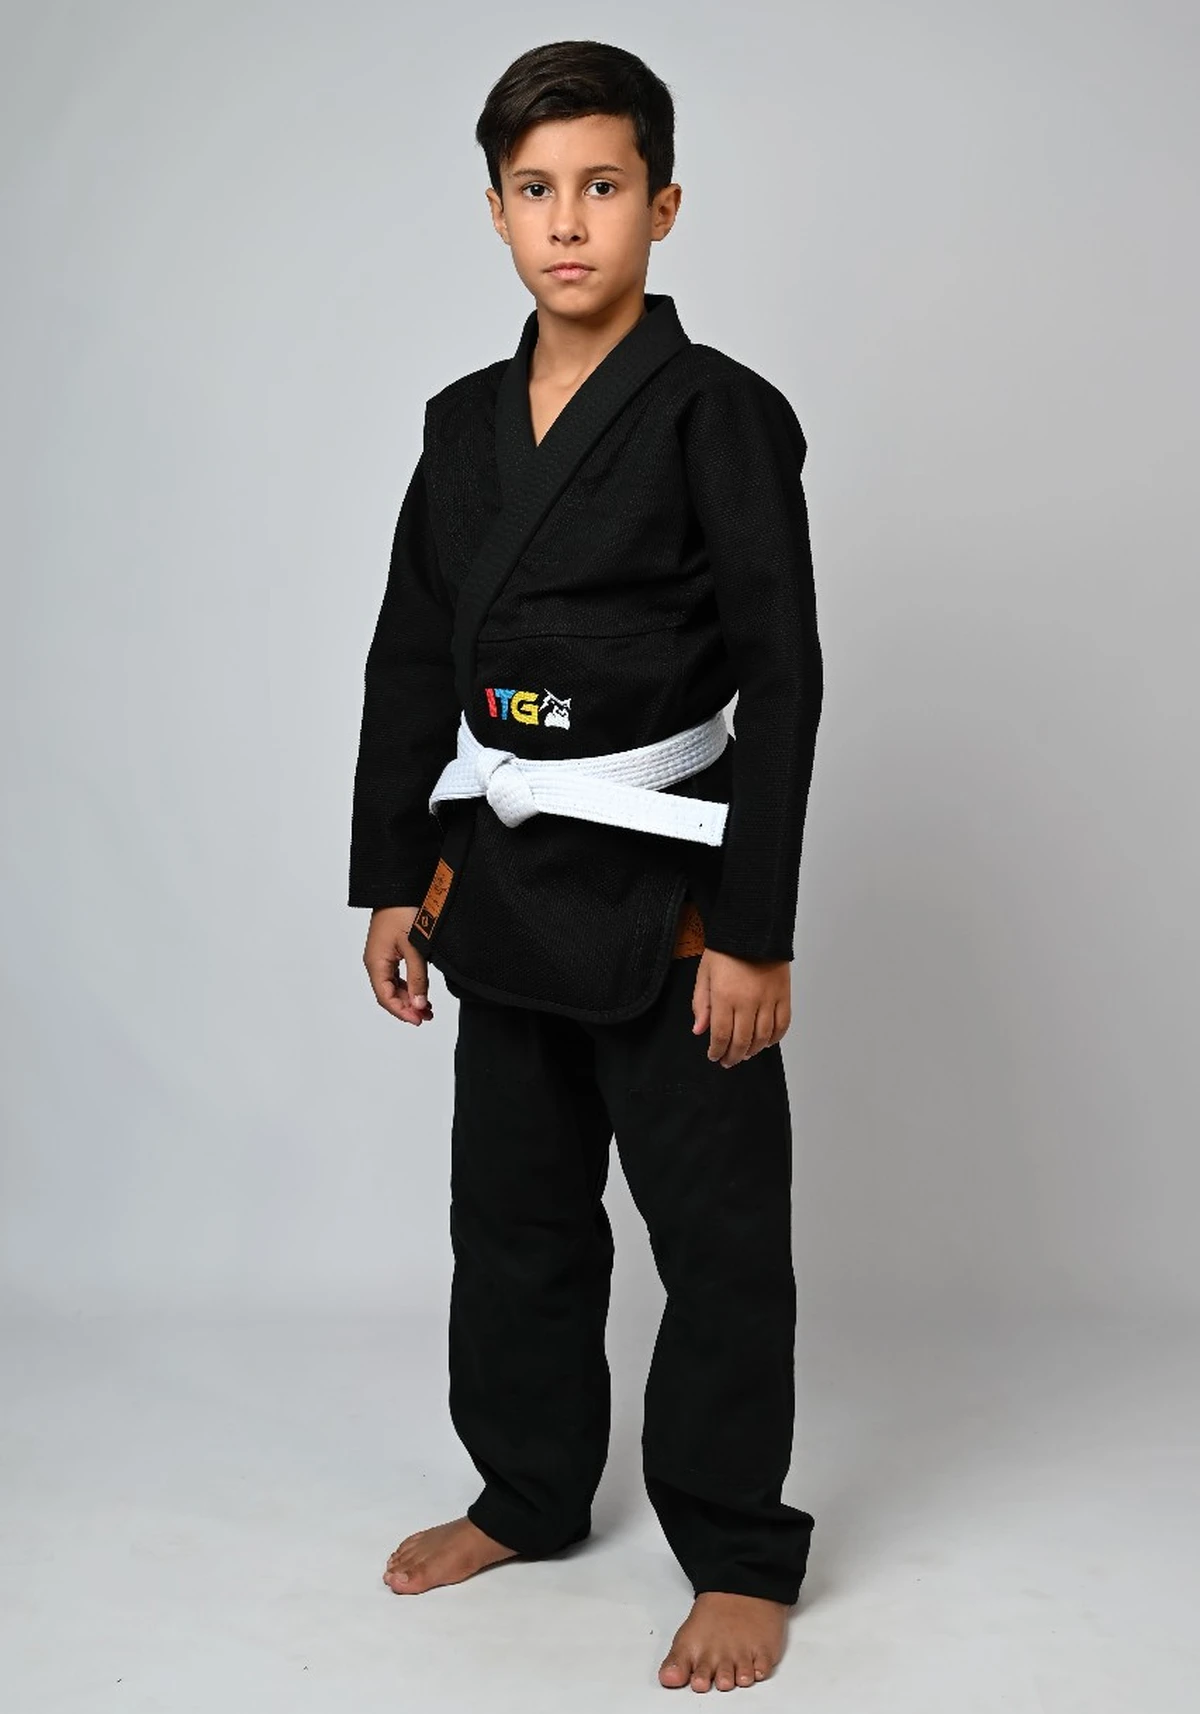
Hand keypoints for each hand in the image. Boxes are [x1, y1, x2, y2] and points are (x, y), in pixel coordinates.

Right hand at [363, 906, 434, 1024]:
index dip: (402, 1012)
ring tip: (428, 1009)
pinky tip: (421, 992)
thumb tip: (419, 1004)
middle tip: (427, 1017)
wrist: (399, 888)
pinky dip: (409, 986)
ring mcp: (382, 957)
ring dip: (409, 998)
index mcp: (376, 963)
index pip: (385, 997)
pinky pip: (396, 975)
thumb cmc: (403, 911)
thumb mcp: (414, 947)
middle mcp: (375, 962)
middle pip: (388, 994)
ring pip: (393, 986)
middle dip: (407, 1007)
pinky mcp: (390, 951)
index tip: (419, 1020)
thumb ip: (418, 978)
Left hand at [691, 947, 789, 1066]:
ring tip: (745, 1054)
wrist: (753, 929)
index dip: (717, 1051)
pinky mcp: (784, 995)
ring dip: (753, 1051)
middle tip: (728, 1061)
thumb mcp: (704, 975)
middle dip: (733, 1056)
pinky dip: (775, 1038)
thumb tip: (699, 1031)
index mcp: (725, 996)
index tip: (714, 1056)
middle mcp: (748, 1001)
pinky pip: (782, 1025)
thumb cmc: (725, 950)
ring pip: (763, 1037)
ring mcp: (769, 1000)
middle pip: (742, 1041)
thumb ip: (701, 1004)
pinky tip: (766, 1043)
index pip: (721, 1035)